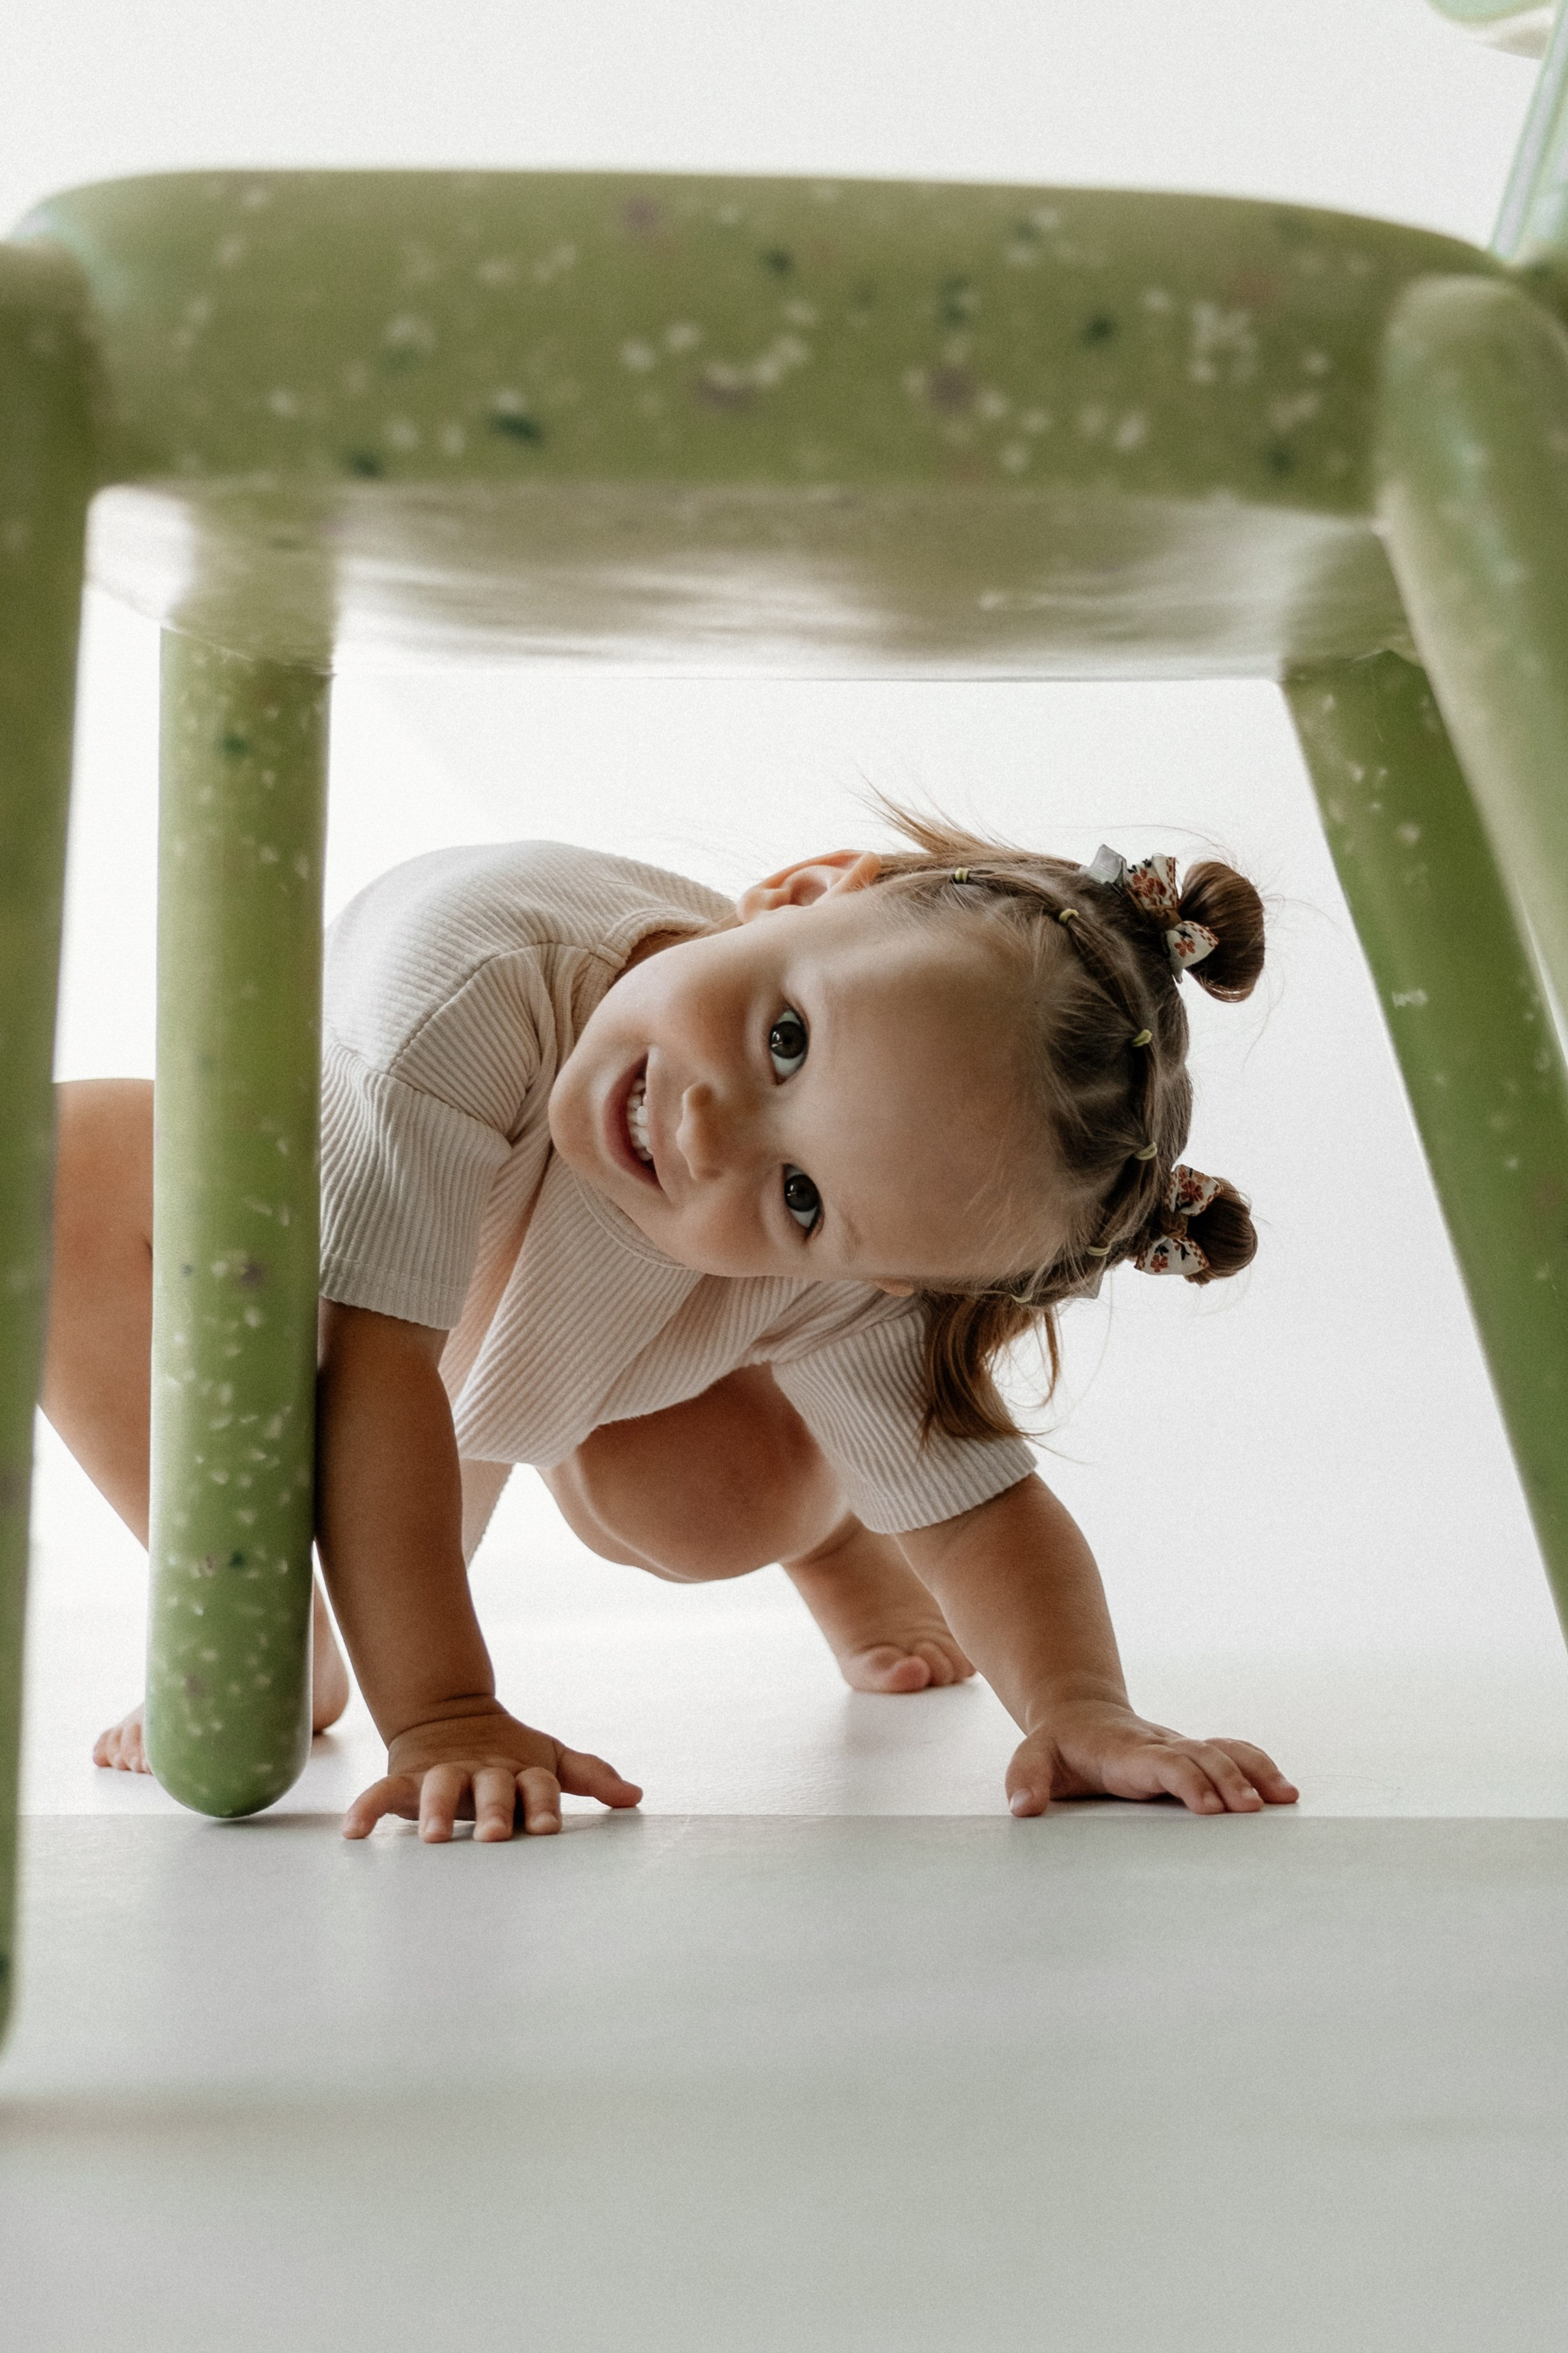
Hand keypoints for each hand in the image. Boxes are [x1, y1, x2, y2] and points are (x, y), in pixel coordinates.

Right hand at [343, 1702, 642, 1842]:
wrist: (450, 1714)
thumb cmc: (510, 1754)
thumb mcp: (551, 1760)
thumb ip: (591, 1776)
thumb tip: (636, 1796)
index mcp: (522, 1769)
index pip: (539, 1785)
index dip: (543, 1804)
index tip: (547, 1829)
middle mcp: (484, 1771)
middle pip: (491, 1787)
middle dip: (493, 1810)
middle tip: (493, 1836)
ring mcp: (443, 1773)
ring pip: (439, 1786)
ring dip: (434, 1810)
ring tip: (429, 1838)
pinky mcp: (406, 1778)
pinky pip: (382, 1793)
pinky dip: (367, 1809)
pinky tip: (354, 1834)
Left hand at [1006, 1700, 1298, 1817]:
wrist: (1079, 1714)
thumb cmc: (1057, 1747)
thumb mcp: (1033, 1759)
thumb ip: (1026, 1780)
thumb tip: (1023, 1809)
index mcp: (1126, 1752)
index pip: (1164, 1763)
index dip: (1188, 1781)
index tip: (1210, 1807)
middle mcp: (1160, 1745)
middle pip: (1202, 1756)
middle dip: (1229, 1781)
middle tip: (1251, 1813)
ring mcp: (1180, 1747)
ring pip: (1223, 1749)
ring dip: (1253, 1771)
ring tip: (1284, 1799)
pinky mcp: (1192, 1753)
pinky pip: (1232, 1752)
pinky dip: (1258, 1766)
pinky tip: (1283, 1791)